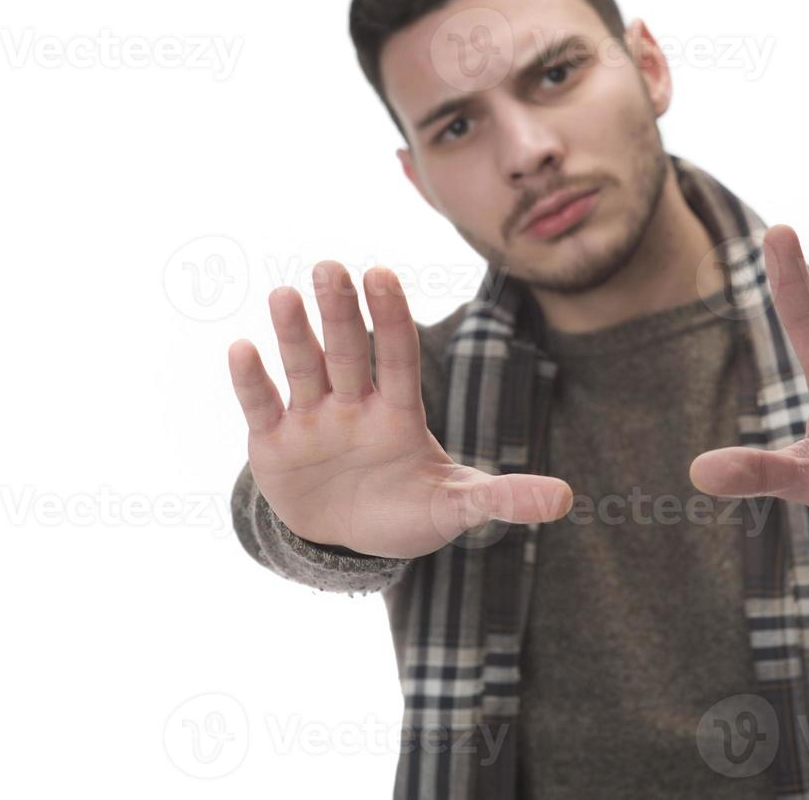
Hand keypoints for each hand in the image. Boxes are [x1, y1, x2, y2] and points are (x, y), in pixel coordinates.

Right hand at [228, 261, 573, 558]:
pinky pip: (261, 406)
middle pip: (348, 352)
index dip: (389, 318)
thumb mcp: (456, 507)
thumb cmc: (407, 511)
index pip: (397, 357)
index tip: (381, 274)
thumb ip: (504, 498)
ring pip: (304, 368)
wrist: (348, 542)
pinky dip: (250, 381)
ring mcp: (311, 421)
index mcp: (398, 411)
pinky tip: (240, 348)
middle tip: (330, 266)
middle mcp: (353, 404)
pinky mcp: (273, 445)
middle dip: (340, 312)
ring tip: (284, 293)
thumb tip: (568, 499)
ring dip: (294, 334)